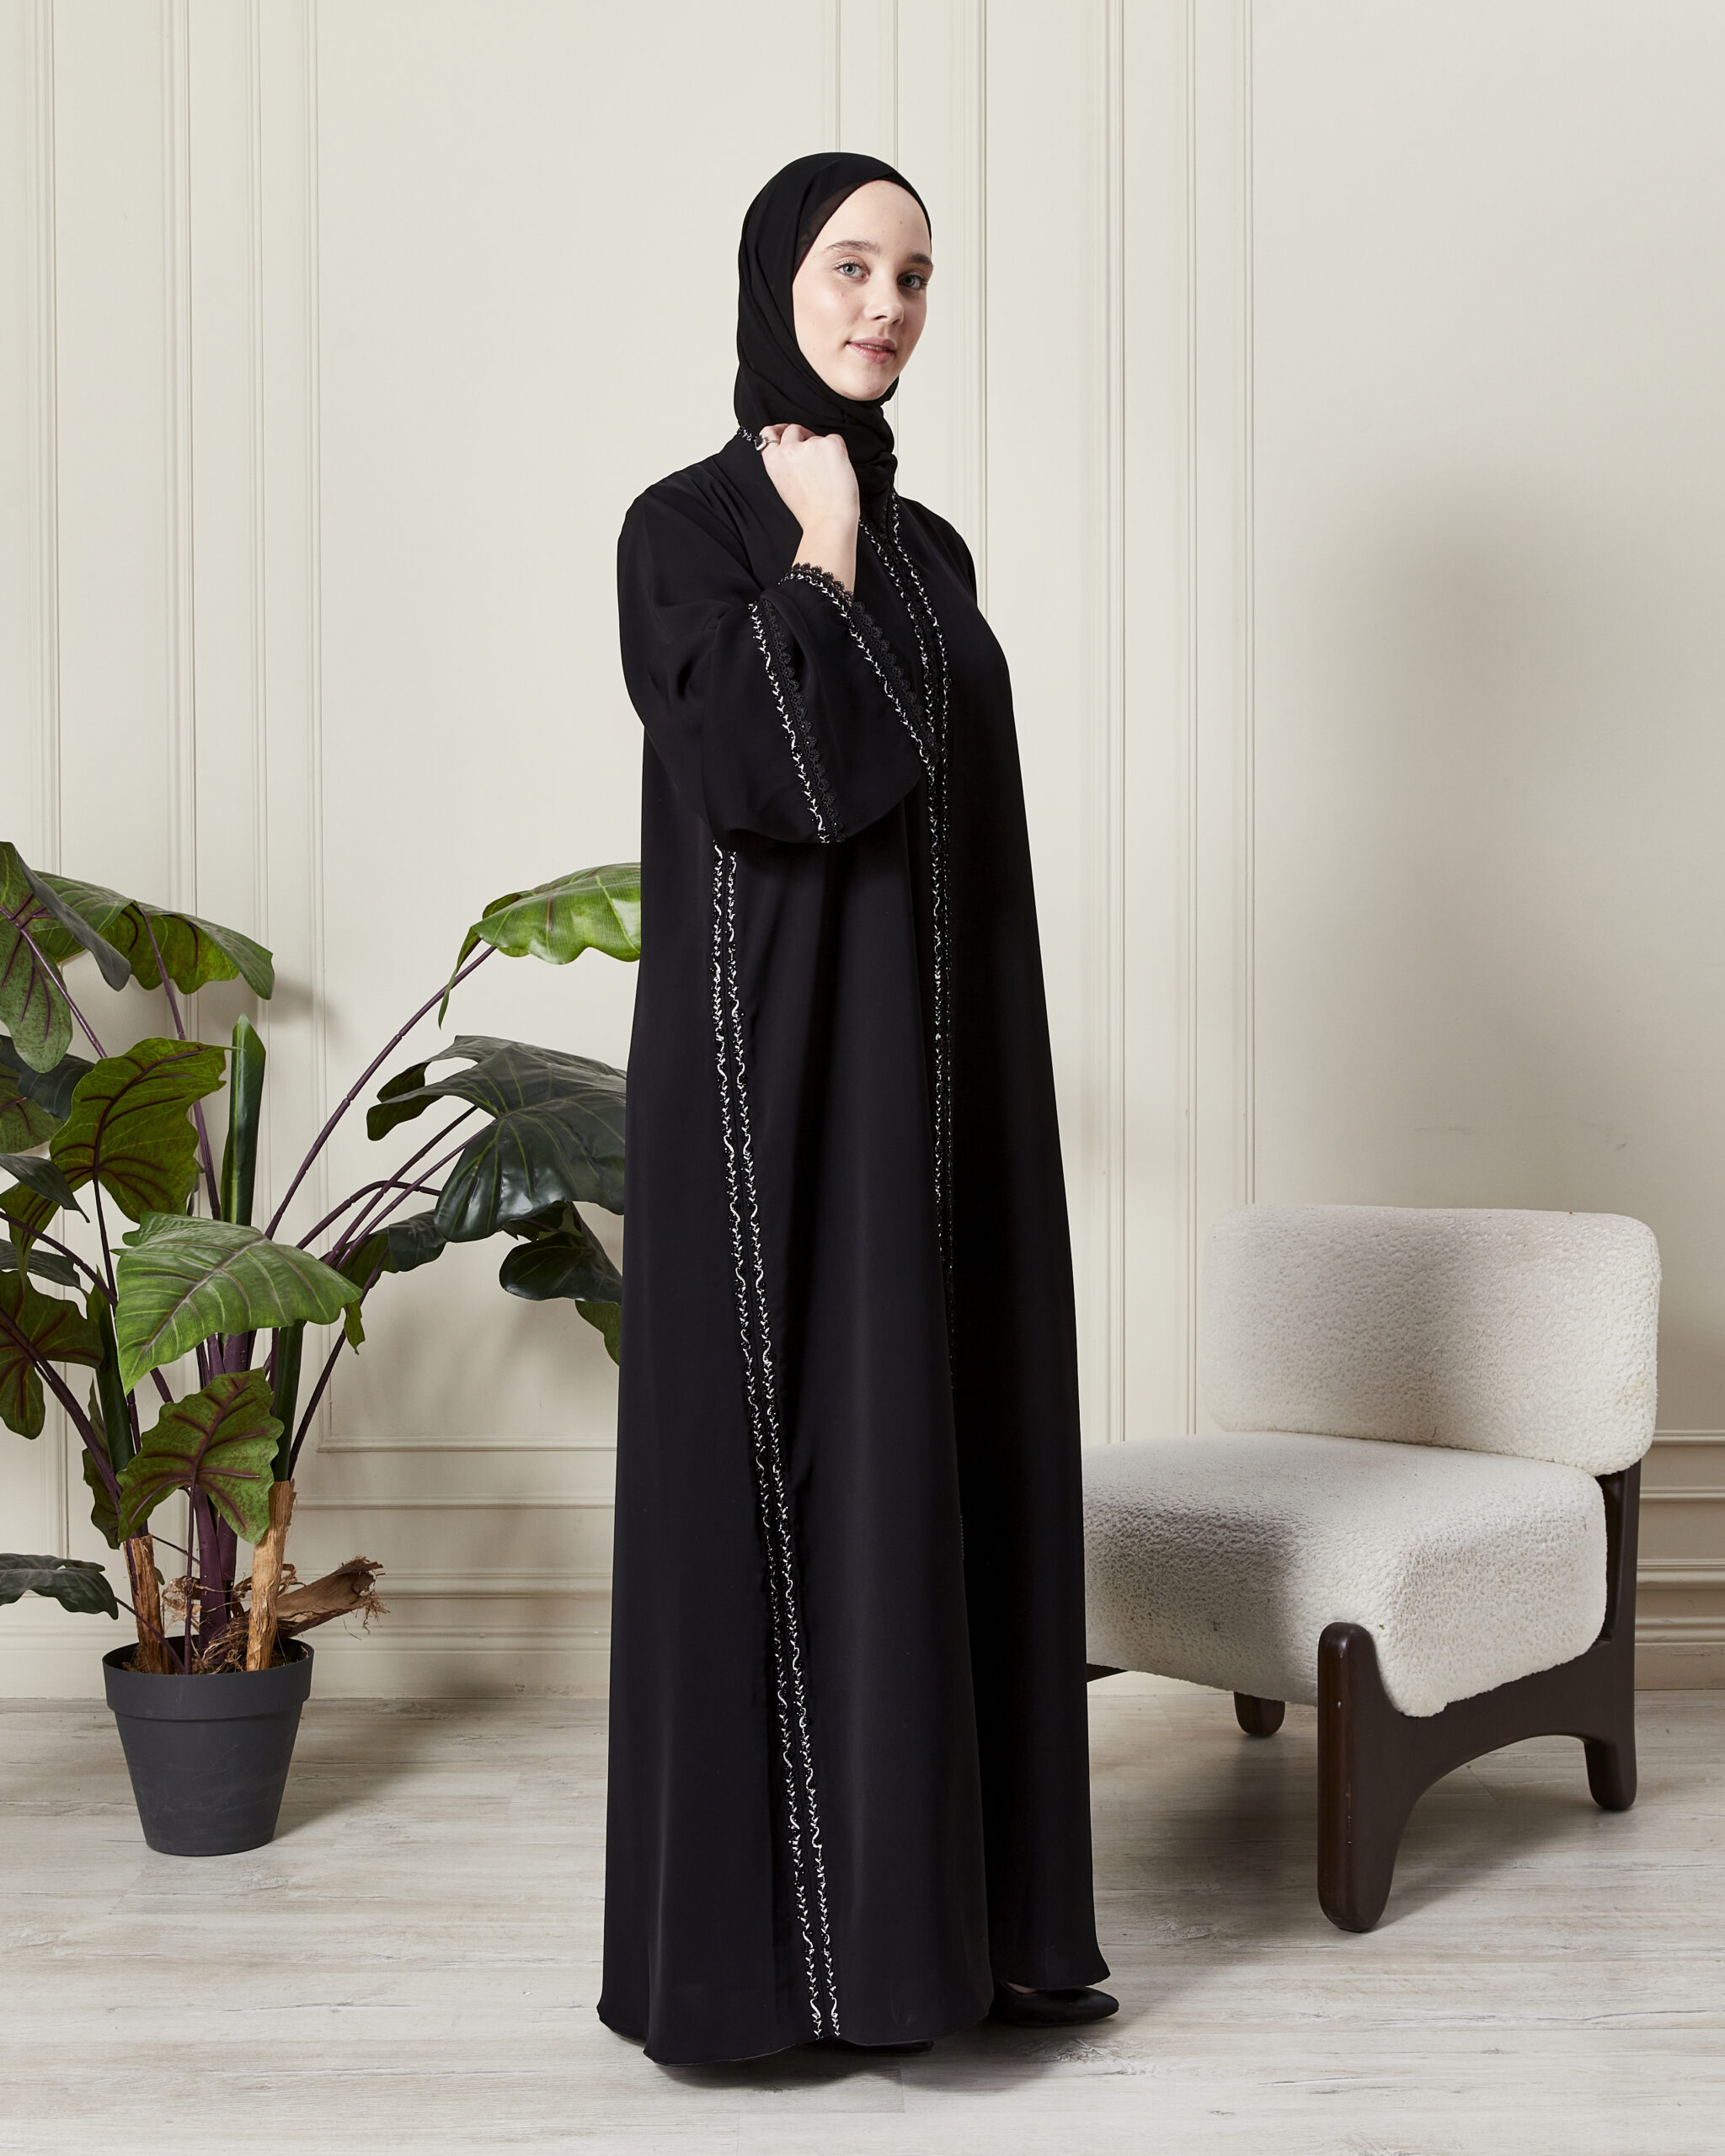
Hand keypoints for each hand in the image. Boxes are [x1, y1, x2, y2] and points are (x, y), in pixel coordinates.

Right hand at [758, 425, 859, 594]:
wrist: (828, 520)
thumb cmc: (809, 510)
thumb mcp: (784, 485)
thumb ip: (784, 463)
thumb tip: (792, 446)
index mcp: (773, 460)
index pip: (768, 434)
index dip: (778, 431)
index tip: (785, 432)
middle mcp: (788, 449)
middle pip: (794, 430)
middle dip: (804, 438)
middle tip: (815, 459)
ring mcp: (809, 445)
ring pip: (816, 437)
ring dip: (822, 450)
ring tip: (826, 476)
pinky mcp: (830, 444)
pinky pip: (835, 440)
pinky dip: (839, 453)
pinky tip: (836, 472)